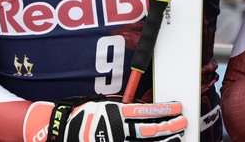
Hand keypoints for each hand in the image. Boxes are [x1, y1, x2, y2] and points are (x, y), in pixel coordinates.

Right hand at [24, 98, 185, 141]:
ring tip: (177, 136)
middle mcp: (117, 129)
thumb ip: (123, 110)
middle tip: (183, 123)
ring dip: (165, 140)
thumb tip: (147, 112)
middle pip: (150, 130)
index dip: (165, 110)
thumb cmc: (86, 117)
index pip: (147, 111)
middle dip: (170, 126)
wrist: (62, 131)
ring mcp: (116, 141)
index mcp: (115, 113)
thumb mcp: (104, 106)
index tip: (177, 107)